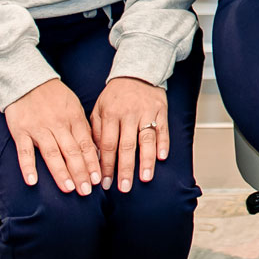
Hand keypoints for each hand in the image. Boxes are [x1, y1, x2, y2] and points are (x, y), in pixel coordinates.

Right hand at [2, 78, 97, 193]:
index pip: (86, 144)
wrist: (29, 81)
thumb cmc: (55, 97)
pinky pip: (24, 151)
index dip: (92, 163)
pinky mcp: (21, 131)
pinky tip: (32, 181)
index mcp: (74, 119)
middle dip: (81, 172)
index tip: (98, 180)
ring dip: (61, 172)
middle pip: (72, 152)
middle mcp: (58, 125)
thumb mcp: (74, 108)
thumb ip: (82, 128)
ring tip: (69, 189)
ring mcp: (39, 129)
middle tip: (87, 191)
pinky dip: (28, 166)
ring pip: (52, 153)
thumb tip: (94, 150)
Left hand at [89, 75, 166, 191]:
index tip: (104, 183)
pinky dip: (163, 143)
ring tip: (145, 178)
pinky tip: (161, 157)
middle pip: (127, 145)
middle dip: (125, 169)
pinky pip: (163, 129)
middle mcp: (129, 114)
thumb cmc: (116, 95)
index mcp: (110, 114)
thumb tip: (94, 156)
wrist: (138, 71)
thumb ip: (96, 130)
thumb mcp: (99, 108)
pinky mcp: (161, 110)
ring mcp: (146, 112)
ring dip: (145, 160)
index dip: (106, 165)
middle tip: (124, 187)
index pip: (107, 145)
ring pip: (146, 139)